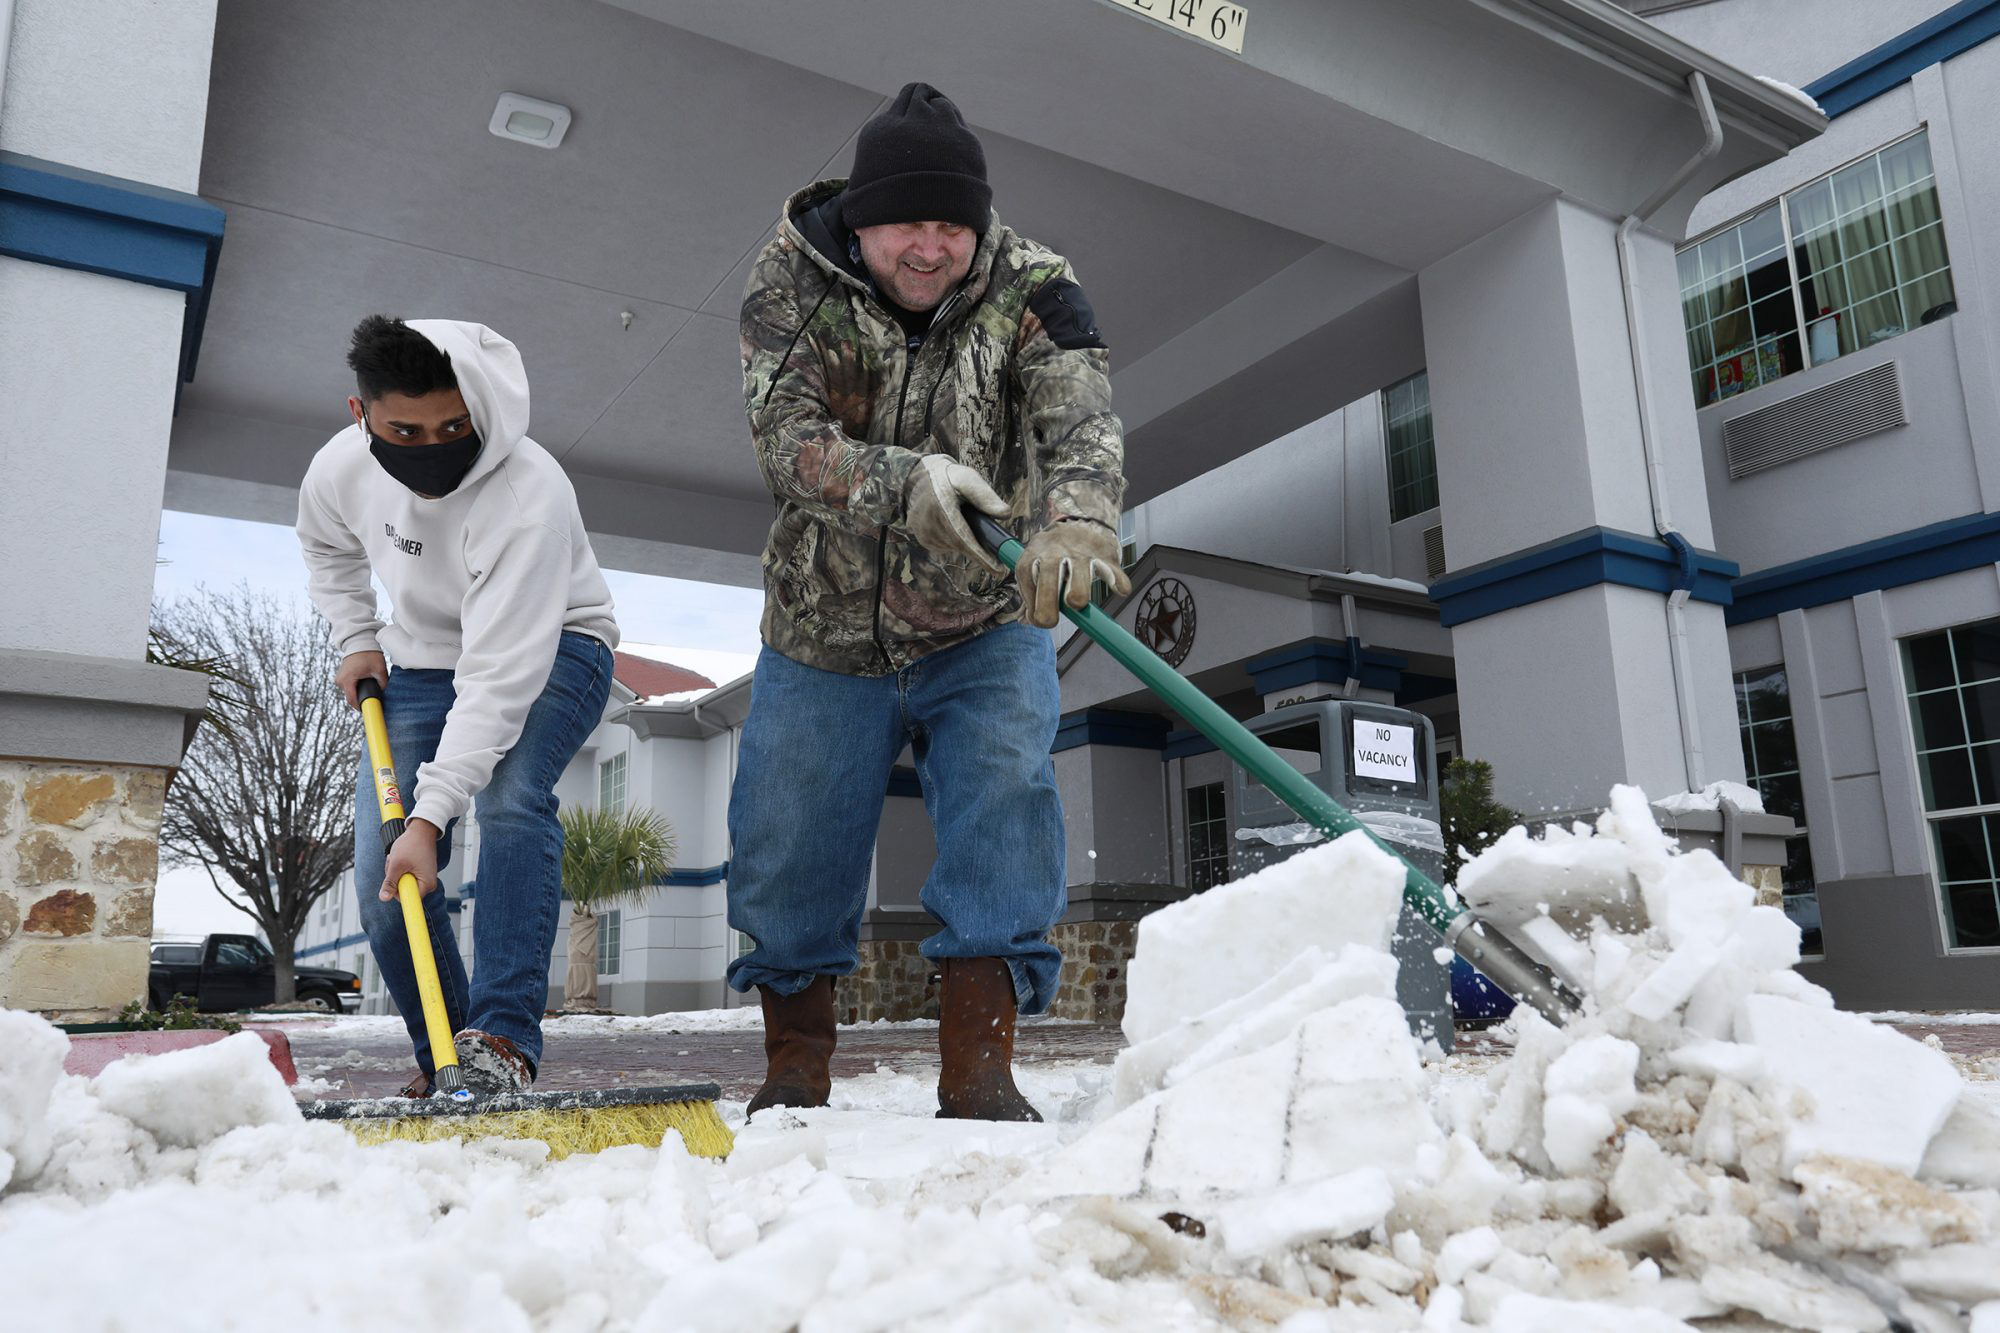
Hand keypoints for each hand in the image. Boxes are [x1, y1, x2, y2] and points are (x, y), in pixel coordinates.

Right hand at [336, 651, 388, 707]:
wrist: (360, 642)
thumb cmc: (369, 654)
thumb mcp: (379, 669)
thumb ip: (383, 684)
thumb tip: (384, 694)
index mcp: (347, 680)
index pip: (352, 700)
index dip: (361, 707)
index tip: (370, 711)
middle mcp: (340, 680)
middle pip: (350, 697)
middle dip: (362, 699)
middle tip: (374, 700)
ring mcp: (339, 678)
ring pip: (350, 692)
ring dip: (359, 693)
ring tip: (370, 691)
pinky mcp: (341, 676)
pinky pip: (349, 686)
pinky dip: (356, 687)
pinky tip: (365, 686)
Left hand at [381, 817, 441, 901]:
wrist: (421, 830)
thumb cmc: (413, 843)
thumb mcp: (396, 864)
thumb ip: (390, 883)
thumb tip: (384, 898)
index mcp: (426, 884)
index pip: (408, 900)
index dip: (398, 895)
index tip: (396, 892)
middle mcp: (427, 883)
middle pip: (404, 892)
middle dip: (395, 880)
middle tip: (395, 866)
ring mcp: (423, 878)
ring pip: (402, 883)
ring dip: (395, 873)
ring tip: (399, 860)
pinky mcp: (420, 873)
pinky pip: (405, 877)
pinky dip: (399, 869)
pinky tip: (401, 860)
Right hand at [902, 455, 1009, 574]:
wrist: (919, 479)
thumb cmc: (949, 478)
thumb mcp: (968, 479)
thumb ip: (985, 496)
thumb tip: (1005, 514)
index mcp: (941, 507)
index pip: (963, 538)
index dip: (981, 556)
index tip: (998, 570)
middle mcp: (929, 524)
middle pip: (962, 546)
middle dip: (980, 549)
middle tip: (995, 545)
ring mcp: (924, 534)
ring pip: (955, 547)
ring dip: (966, 540)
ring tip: (966, 520)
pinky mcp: (923, 539)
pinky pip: (947, 546)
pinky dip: (956, 540)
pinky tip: (953, 525)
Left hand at [1016, 519, 1130, 627]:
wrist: (1080, 522)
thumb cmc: (1053, 554)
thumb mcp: (1034, 566)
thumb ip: (1030, 595)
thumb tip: (1028, 621)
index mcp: (1033, 557)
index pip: (1028, 585)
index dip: (1033, 609)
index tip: (1041, 619)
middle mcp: (1055, 554)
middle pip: (1049, 583)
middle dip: (1047, 609)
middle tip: (1051, 621)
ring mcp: (1081, 554)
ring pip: (1079, 582)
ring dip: (1077, 597)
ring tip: (1077, 603)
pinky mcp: (1104, 555)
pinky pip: (1113, 574)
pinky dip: (1118, 584)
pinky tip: (1118, 590)